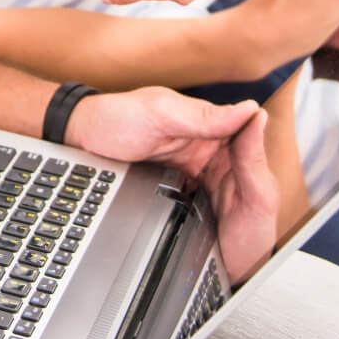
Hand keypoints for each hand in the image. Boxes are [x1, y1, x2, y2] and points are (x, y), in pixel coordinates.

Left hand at [66, 89, 276, 282]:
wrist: (79, 138)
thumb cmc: (113, 118)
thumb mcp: (160, 113)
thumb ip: (204, 116)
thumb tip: (248, 110)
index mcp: (205, 121)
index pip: (244, 139)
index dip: (255, 163)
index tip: (260, 190)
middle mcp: (201, 143)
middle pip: (237, 170)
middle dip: (243, 192)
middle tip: (246, 217)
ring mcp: (189, 165)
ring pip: (221, 188)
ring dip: (227, 205)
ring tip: (234, 228)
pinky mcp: (176, 184)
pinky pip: (199, 198)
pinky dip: (204, 209)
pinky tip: (209, 225)